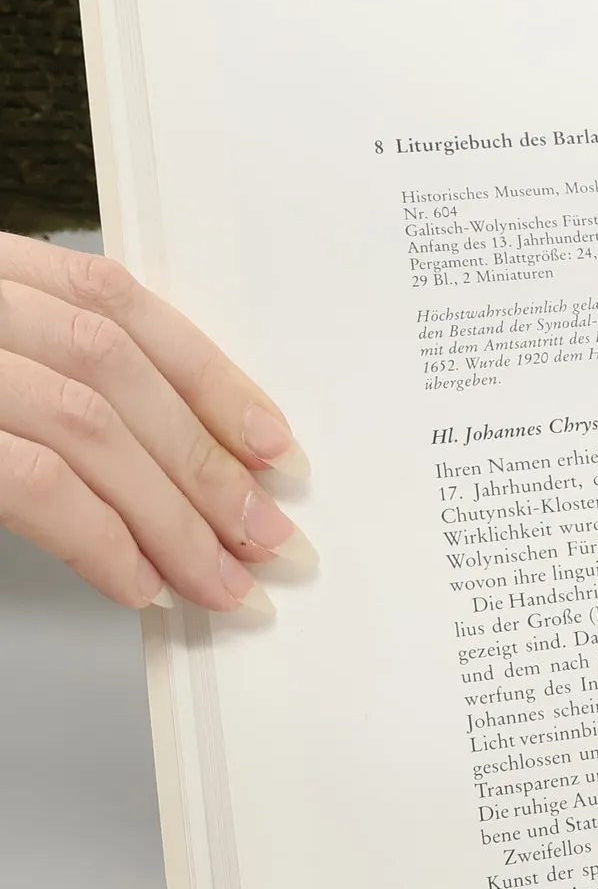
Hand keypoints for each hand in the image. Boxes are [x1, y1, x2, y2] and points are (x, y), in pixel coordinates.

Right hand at [0, 233, 307, 611]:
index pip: (123, 305)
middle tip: (272, 538)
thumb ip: (74, 382)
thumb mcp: (2, 359)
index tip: (278, 446)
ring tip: (222, 582)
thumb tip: (194, 463)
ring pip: (89, 429)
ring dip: (173, 519)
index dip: (212, 379)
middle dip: (208, 466)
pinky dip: (100, 541)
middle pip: (116, 372)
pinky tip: (142, 583)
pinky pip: (35, 485)